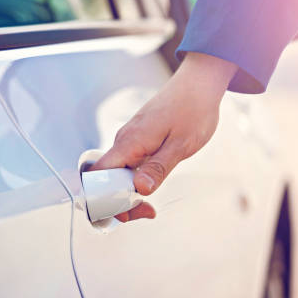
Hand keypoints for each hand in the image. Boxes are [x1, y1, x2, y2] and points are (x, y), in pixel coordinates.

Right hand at [90, 52, 237, 221]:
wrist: (199, 83)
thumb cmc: (193, 110)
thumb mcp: (181, 145)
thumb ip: (158, 168)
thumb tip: (139, 190)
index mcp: (130, 142)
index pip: (98, 176)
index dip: (104, 198)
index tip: (126, 211)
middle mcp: (124, 141)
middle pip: (105, 179)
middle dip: (119, 202)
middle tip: (147, 213)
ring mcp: (131, 140)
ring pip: (117, 174)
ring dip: (129, 194)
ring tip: (150, 208)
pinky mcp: (139, 140)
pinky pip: (128, 166)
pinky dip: (135, 182)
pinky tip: (150, 187)